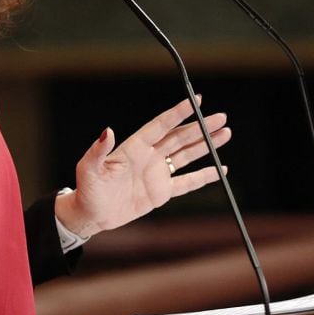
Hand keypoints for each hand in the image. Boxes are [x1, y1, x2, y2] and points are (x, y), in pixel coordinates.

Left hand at [55, 97, 230, 237]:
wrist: (91, 214)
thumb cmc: (88, 190)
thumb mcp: (89, 169)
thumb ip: (99, 150)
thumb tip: (107, 131)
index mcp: (134, 147)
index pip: (161, 125)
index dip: (178, 113)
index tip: (196, 100)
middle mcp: (149, 156)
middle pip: (180, 137)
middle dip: (201, 127)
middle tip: (221, 118)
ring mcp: (157, 173)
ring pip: (187, 155)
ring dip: (206, 145)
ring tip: (225, 134)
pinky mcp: (162, 192)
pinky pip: (187, 182)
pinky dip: (205, 176)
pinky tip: (220, 169)